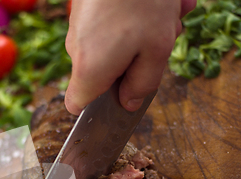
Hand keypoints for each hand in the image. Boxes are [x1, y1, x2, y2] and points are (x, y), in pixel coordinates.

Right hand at [64, 0, 196, 114]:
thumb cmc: (142, 1)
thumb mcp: (156, 50)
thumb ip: (143, 85)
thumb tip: (129, 103)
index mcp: (90, 69)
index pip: (76, 105)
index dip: (98, 106)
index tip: (122, 93)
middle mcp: (76, 50)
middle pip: (101, 75)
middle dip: (131, 65)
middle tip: (158, 42)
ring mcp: (78, 26)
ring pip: (109, 47)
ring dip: (139, 38)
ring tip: (164, 16)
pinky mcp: (84, 9)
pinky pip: (109, 26)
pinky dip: (133, 19)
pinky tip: (156, 4)